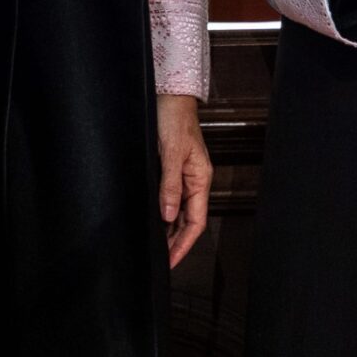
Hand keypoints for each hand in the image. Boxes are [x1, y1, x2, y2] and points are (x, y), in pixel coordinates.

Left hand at [156, 93, 210, 267]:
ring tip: (157, 247)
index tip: (172, 260)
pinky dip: (165, 213)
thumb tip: (169, 216)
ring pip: (180, 211)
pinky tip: (156, 220)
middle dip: (177, 242)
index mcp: (200, 178)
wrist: (170, 96)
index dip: (184, 244)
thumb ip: (169, 185)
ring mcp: (185, 175)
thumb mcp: (170, 153)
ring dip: (171, 230)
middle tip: (161, 260)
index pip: (196, 221)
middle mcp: (194, 180)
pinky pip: (172, 198)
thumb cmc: (174, 119)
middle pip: (189, 220)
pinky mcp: (173, 169)